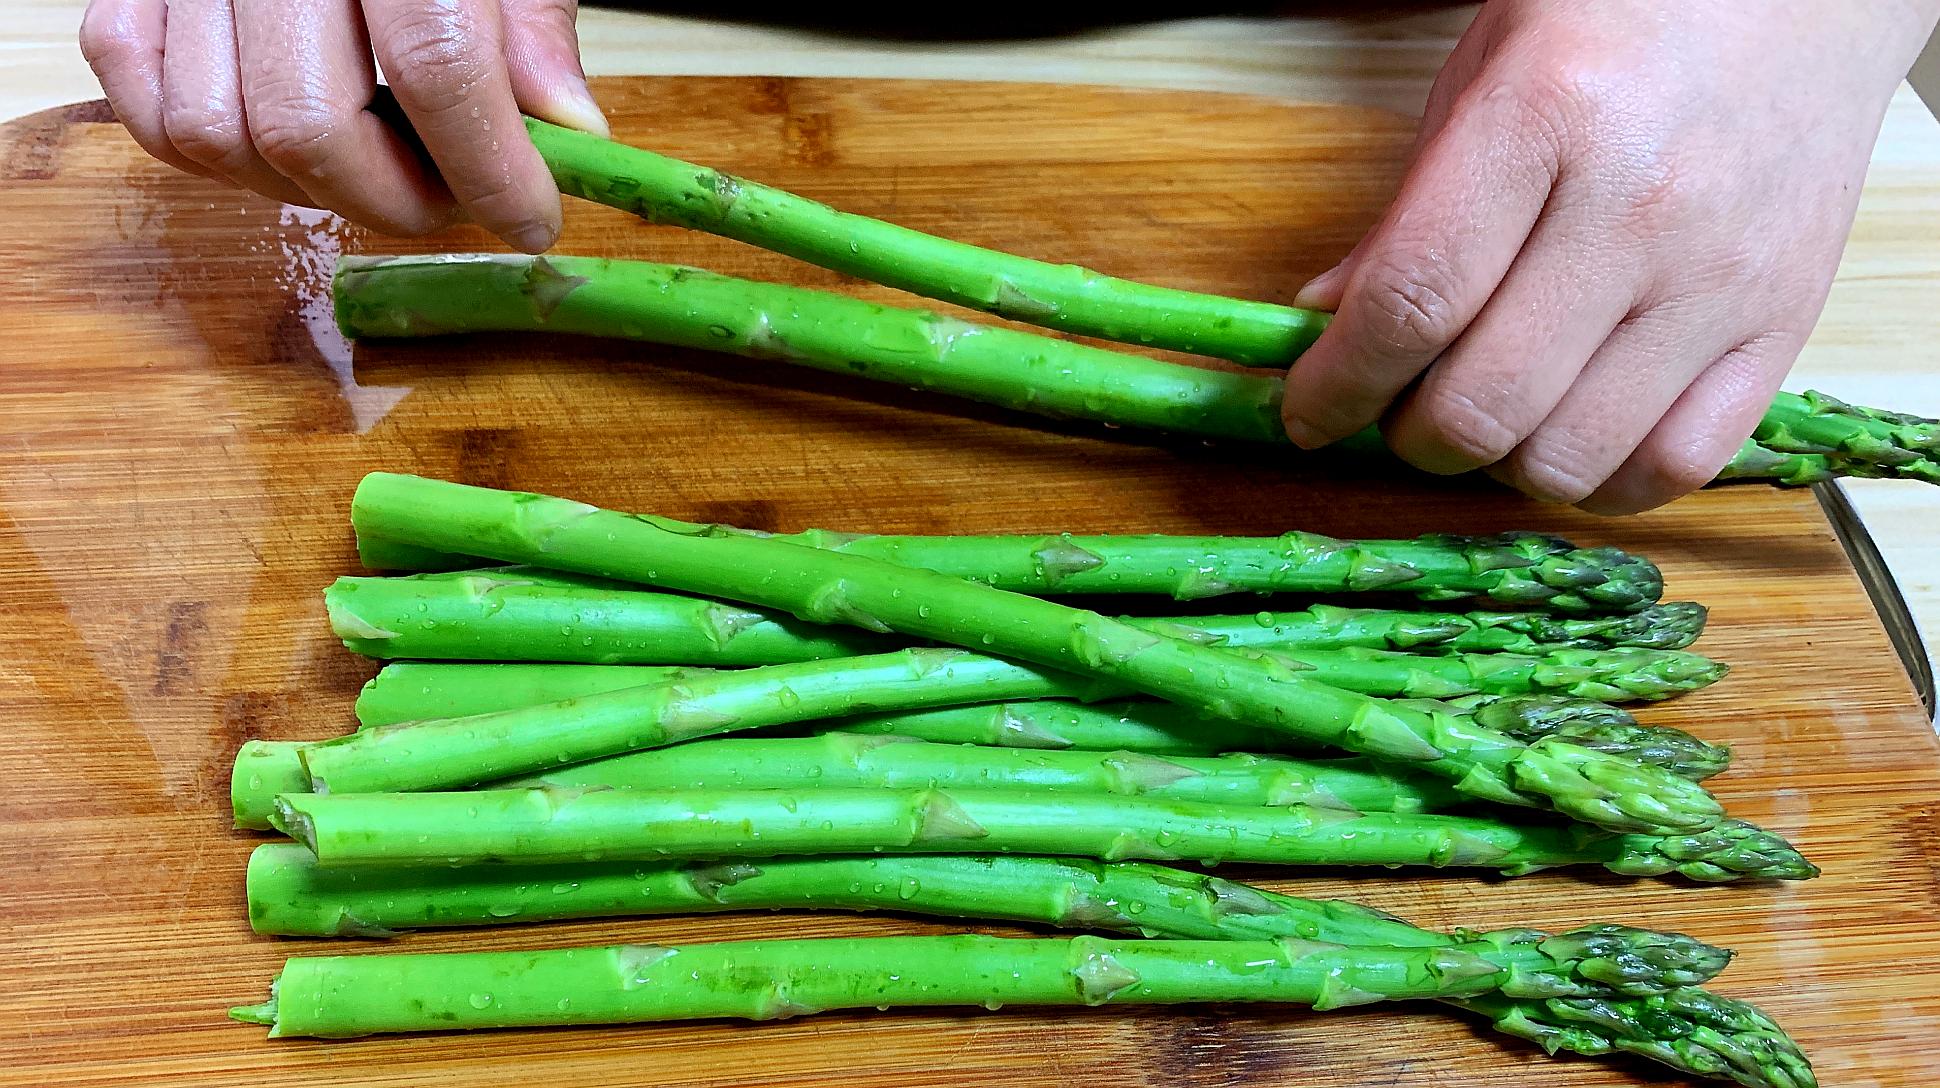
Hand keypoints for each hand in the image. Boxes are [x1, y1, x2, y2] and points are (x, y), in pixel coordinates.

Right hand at [79, 0, 607, 252]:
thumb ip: (533, 27)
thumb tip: (571, 133)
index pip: (435, 67)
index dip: (490, 170)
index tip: (530, 220)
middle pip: (309, 127)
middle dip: (394, 202)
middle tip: (454, 200)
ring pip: (218, 137)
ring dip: (307, 190)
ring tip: (378, 167)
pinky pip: (148, 109)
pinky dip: (218, 153)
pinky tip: (291, 139)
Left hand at [1282, 0, 1939, 512]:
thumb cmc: (1624, 17)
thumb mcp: (1483, 74)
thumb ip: (1406, 210)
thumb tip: (1326, 320)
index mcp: (1545, 119)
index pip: (1412, 301)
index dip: (1337, 383)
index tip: (1308, 412)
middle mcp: (1640, 208)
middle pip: (1484, 403)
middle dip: (1409, 437)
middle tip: (1399, 412)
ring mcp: (1721, 276)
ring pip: (1570, 457)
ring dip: (1499, 465)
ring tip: (1488, 416)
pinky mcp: (1785, 323)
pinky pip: (1677, 467)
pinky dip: (1602, 481)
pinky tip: (1570, 436)